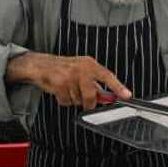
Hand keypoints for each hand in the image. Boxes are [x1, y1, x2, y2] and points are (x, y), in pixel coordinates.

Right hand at [7, 53, 130, 109]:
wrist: (41, 65)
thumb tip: (107, 97)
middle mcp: (81, 68)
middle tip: (83, 99)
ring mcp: (70, 75)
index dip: (118, 87)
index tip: (127, 95)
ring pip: (78, 100)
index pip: (107, 76)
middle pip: (91, 94)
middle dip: (88, 102)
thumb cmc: (63, 69)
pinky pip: (66, 101)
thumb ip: (95, 85)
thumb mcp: (81, 72)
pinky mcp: (59, 83)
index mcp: (90, 64)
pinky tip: (60, 91)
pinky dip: (63, 100)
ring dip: (73, 99)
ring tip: (67, 89)